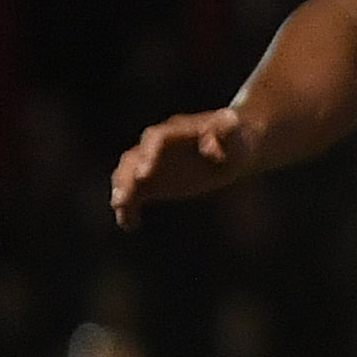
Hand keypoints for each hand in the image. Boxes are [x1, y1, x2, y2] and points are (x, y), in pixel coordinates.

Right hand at [111, 108, 258, 229]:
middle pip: (135, 158)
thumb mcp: (235, 134)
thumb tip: (209, 149)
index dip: (148, 155)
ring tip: (120, 208)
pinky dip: (130, 208)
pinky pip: (136, 194)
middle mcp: (157, 146)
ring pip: (129, 175)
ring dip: (123, 191)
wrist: (233, 150)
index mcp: (177, 131)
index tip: (144, 175)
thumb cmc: (235, 140)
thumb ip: (225, 135)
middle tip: (121, 198)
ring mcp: (153, 163)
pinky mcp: (153, 182)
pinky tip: (128, 225)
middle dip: (127, 177)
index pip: (156, 139)